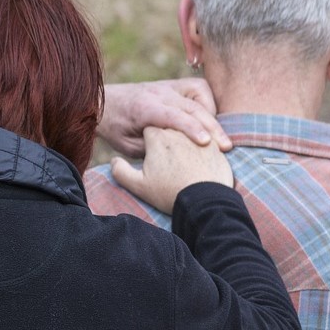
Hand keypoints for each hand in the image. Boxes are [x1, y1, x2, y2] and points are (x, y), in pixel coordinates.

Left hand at [98, 79, 231, 156]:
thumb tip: (176, 153)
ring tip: (220, 137)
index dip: (191, 128)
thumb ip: (151, 148)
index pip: (172, 116)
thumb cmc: (115, 127)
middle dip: (211, 126)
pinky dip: (208, 102)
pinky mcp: (174, 85)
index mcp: (144, 108)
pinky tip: (209, 122)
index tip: (206, 143)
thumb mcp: (126, 145)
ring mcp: (167, 86)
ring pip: (200, 91)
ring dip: (213, 112)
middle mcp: (158, 93)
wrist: (104, 101)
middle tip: (226, 147)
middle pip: (192, 106)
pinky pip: (198, 87)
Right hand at [110, 128, 232, 213]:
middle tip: (166, 159)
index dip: (148, 140)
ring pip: (189, 132)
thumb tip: (114, 161)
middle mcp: (178, 131)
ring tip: (184, 163)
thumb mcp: (139, 186)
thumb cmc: (169, 193)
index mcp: (157, 137)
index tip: (150, 152)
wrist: (203, 202)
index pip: (149, 128)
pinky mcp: (215, 145)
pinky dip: (202, 148)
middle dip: (166, 139)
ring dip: (186, 142)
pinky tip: (199, 162)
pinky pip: (207, 140)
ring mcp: (198, 136)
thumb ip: (121, 172)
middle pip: (169, 127)